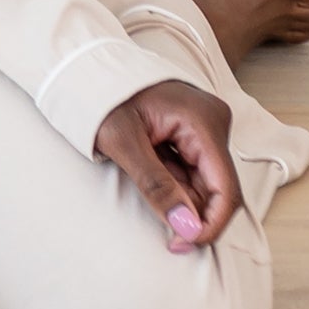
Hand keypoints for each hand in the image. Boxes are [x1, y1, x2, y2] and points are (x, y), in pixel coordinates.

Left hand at [95, 79, 239, 250]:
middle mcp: (212, 121)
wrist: (82, 66)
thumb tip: (187, 228)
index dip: (211, 223)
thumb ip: (156, 186)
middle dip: (193, 211)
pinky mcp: (191, 130)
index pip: (226, 187)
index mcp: (202, 120)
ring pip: (204, 180)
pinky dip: (174, 181)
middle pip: (217, 186)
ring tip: (147, 187)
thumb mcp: (122, 141)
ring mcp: (203, 125)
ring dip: (181, 197)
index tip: (186, 243)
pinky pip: (191, 167)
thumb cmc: (98, 95)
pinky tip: (152, 176)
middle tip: (167, 235)